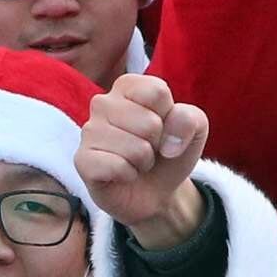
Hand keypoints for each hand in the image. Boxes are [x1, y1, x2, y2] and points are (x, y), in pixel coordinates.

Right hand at [76, 75, 211, 242]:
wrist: (155, 190)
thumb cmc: (169, 150)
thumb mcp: (194, 129)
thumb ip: (190, 120)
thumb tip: (169, 141)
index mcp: (128, 86)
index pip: (158, 92)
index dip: (170, 117)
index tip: (163, 127)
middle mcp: (103, 102)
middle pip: (149, 123)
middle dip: (158, 143)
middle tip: (148, 148)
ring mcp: (89, 130)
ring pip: (136, 148)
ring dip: (144, 161)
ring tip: (136, 161)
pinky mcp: (82, 160)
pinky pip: (117, 167)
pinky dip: (129, 175)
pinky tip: (122, 174)